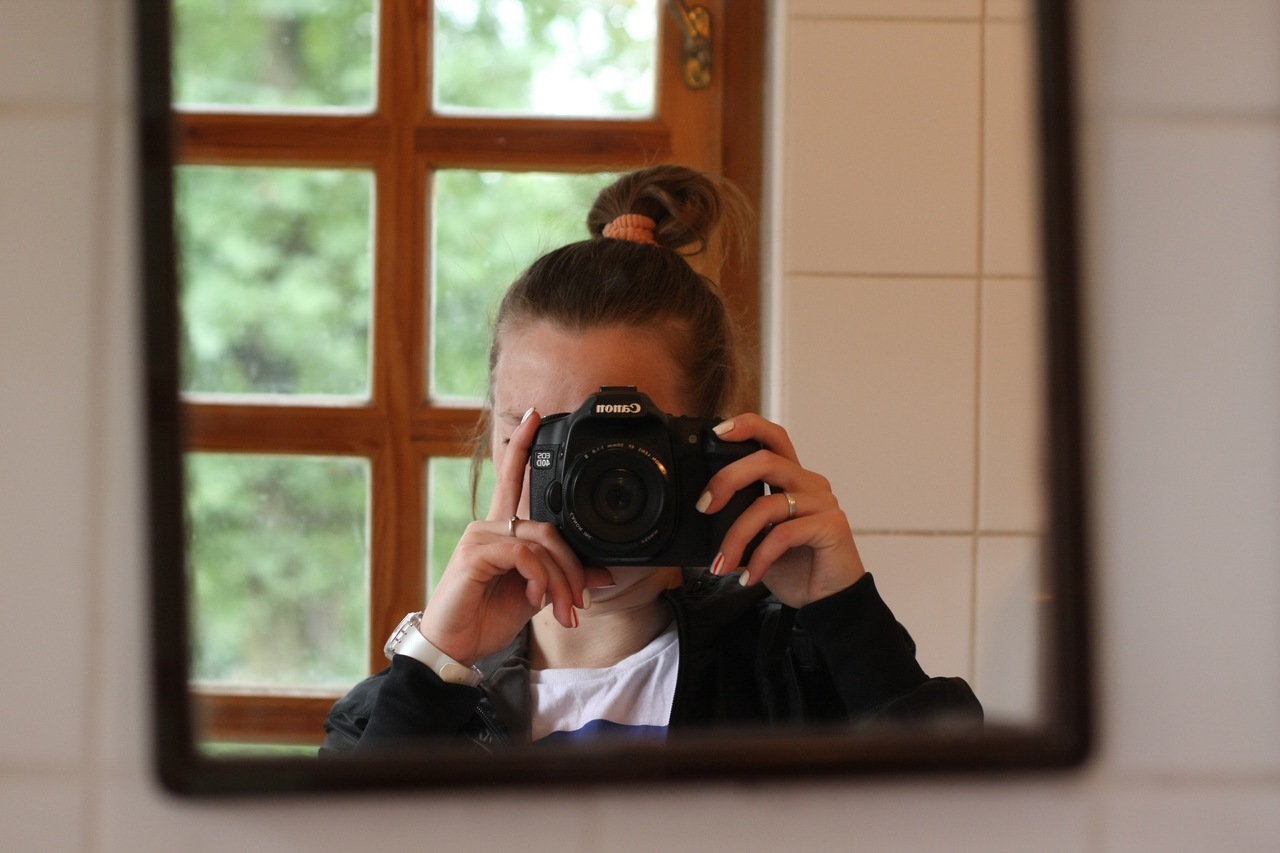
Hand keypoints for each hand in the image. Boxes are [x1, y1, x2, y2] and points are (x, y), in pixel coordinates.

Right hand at [420, 409, 591, 665]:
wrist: (457, 647)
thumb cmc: (487, 617)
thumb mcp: (536, 595)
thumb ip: (563, 577)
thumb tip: (604, 572)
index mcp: (501, 531)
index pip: (511, 479)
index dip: (521, 447)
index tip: (533, 417)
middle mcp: (488, 527)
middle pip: (548, 527)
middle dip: (572, 567)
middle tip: (580, 600)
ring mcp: (478, 538)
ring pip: (540, 543)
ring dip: (561, 580)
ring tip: (564, 609)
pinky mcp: (473, 555)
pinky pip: (523, 555)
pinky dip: (540, 578)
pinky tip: (537, 599)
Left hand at [697, 413, 864, 608]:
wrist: (826, 602)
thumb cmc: (793, 568)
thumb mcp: (758, 538)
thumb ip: (739, 517)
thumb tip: (702, 511)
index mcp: (792, 479)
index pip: (773, 437)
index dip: (747, 426)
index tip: (717, 432)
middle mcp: (810, 484)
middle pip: (766, 460)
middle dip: (727, 479)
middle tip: (704, 507)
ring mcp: (823, 503)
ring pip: (768, 504)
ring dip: (736, 536)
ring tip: (722, 564)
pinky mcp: (832, 526)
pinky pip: (783, 534)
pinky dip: (759, 557)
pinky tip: (750, 576)